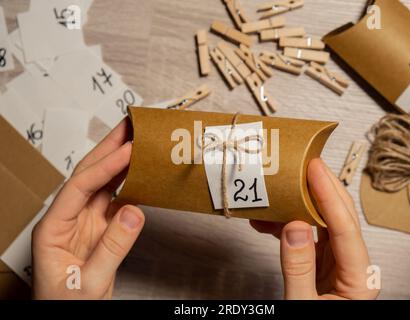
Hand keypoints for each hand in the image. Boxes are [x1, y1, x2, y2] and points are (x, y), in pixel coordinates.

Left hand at [32, 119, 144, 299]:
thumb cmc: (67, 307)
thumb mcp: (88, 282)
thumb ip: (112, 247)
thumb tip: (135, 211)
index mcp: (53, 228)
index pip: (79, 187)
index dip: (105, 166)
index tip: (129, 150)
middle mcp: (69, 218)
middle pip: (89, 175)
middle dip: (109, 147)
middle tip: (130, 124)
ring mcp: (87, 223)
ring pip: (104, 184)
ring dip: (120, 160)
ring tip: (137, 138)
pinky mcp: (103, 230)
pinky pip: (118, 201)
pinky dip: (131, 184)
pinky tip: (142, 172)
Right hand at [250, 158, 378, 299]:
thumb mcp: (302, 306)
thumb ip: (298, 268)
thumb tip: (295, 227)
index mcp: (358, 279)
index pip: (345, 227)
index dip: (328, 194)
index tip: (314, 169)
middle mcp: (351, 266)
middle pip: (339, 216)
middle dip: (320, 187)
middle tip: (303, 163)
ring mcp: (336, 263)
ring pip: (322, 222)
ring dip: (298, 205)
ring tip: (277, 192)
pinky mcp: (320, 263)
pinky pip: (306, 235)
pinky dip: (286, 224)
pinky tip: (267, 222)